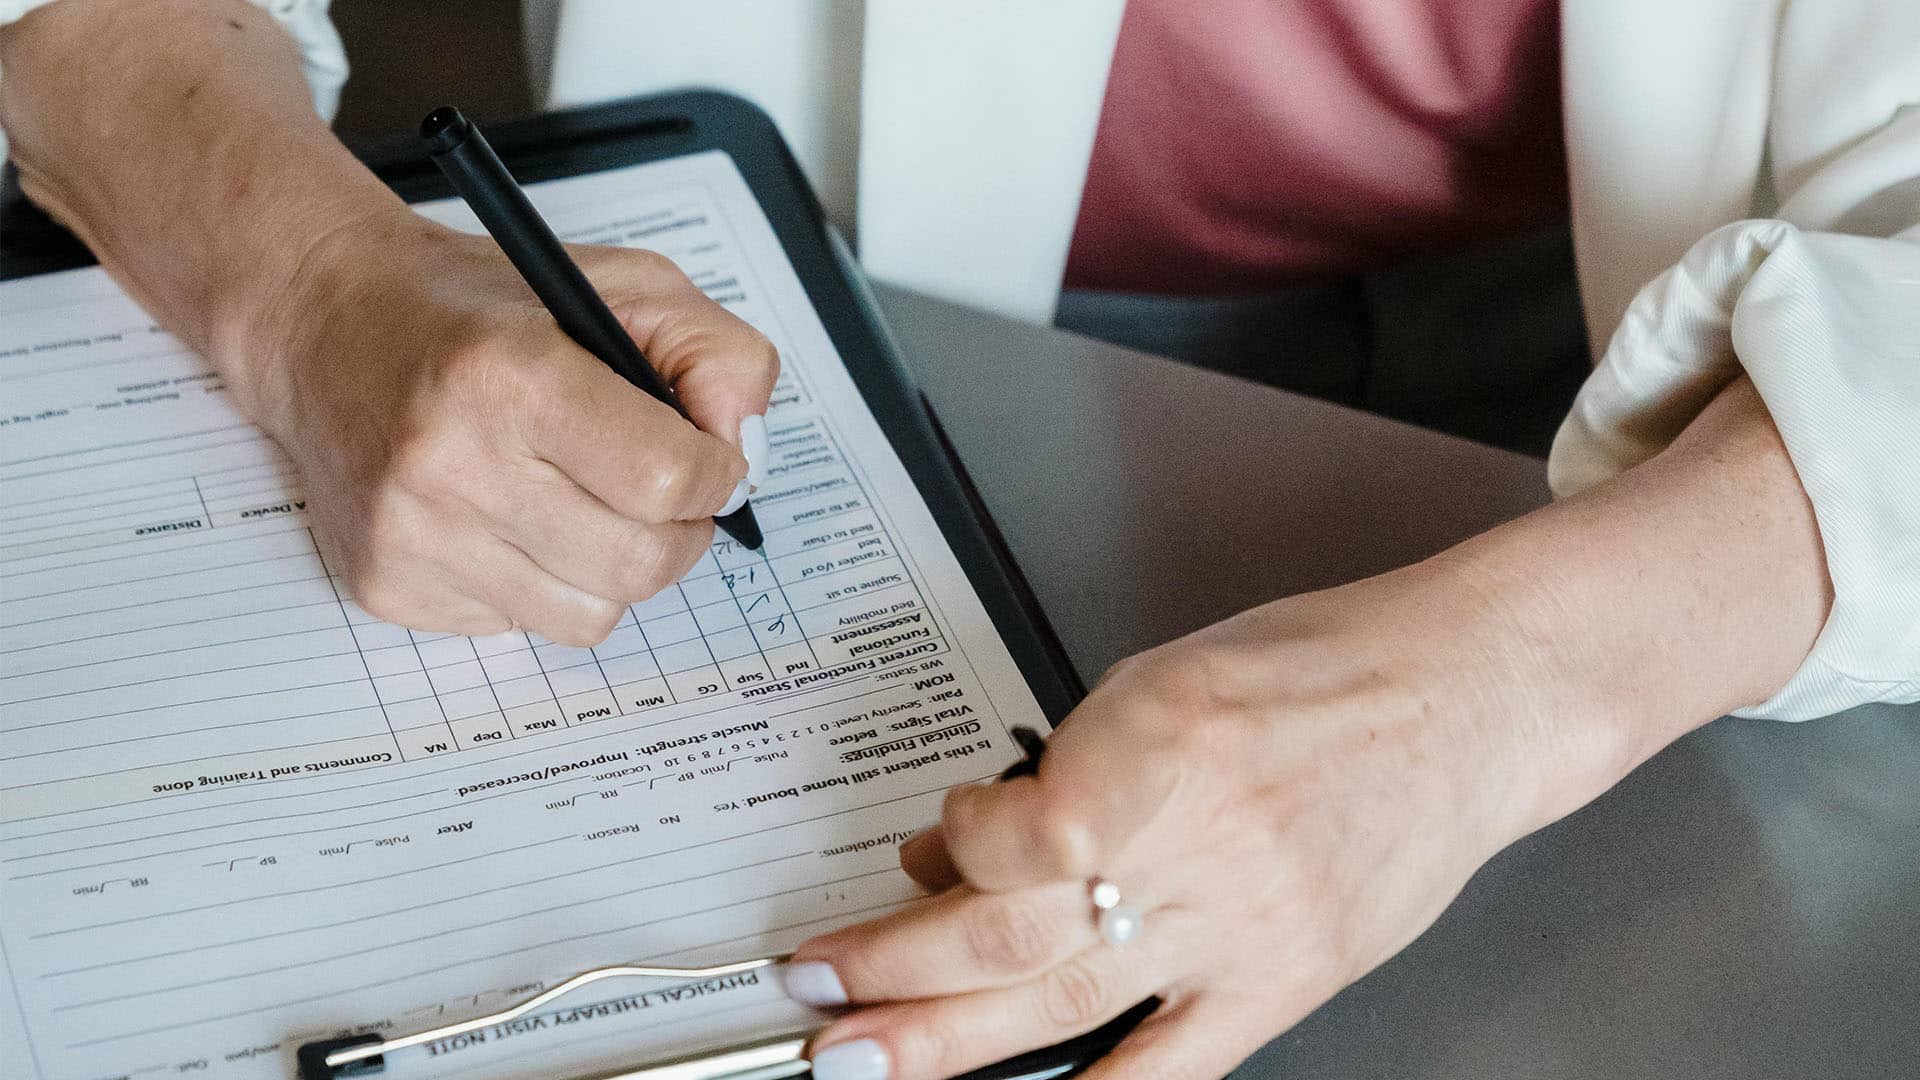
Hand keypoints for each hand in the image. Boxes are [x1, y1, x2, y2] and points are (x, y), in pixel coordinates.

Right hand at [233, 211, 777, 644]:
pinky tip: (505, 516)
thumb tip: (745, 454)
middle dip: (678, 532)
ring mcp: (412, 537)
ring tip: (578, 499)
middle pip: (641, 565)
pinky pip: (520, 626)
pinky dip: (539, 581)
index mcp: (512, 376)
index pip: (667, 480)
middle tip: (657, 491)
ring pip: (592, 615)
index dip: (712, 474)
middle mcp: (450, 463)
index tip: (703, 456)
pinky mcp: (387, 586)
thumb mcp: (624, 284)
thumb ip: (718, 355)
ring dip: (611, 566)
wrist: (325, 325)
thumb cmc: (482, 307)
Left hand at [782, 563, 1625, 1079]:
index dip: (953, 845)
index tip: (933, 841)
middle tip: (815, 988)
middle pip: (1011, 929)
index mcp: (1163, 740)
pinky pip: (1174, 1066)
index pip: (1016, 832)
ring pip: (1064, 1004)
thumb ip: (1062, 768)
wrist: (1465, 701)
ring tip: (860, 1060)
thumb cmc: (1321, 672)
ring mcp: (1245, 924)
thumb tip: (962, 845)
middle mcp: (1198, 840)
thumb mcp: (1165, 678)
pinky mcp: (1287, 978)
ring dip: (945, 1039)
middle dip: (893, 968)